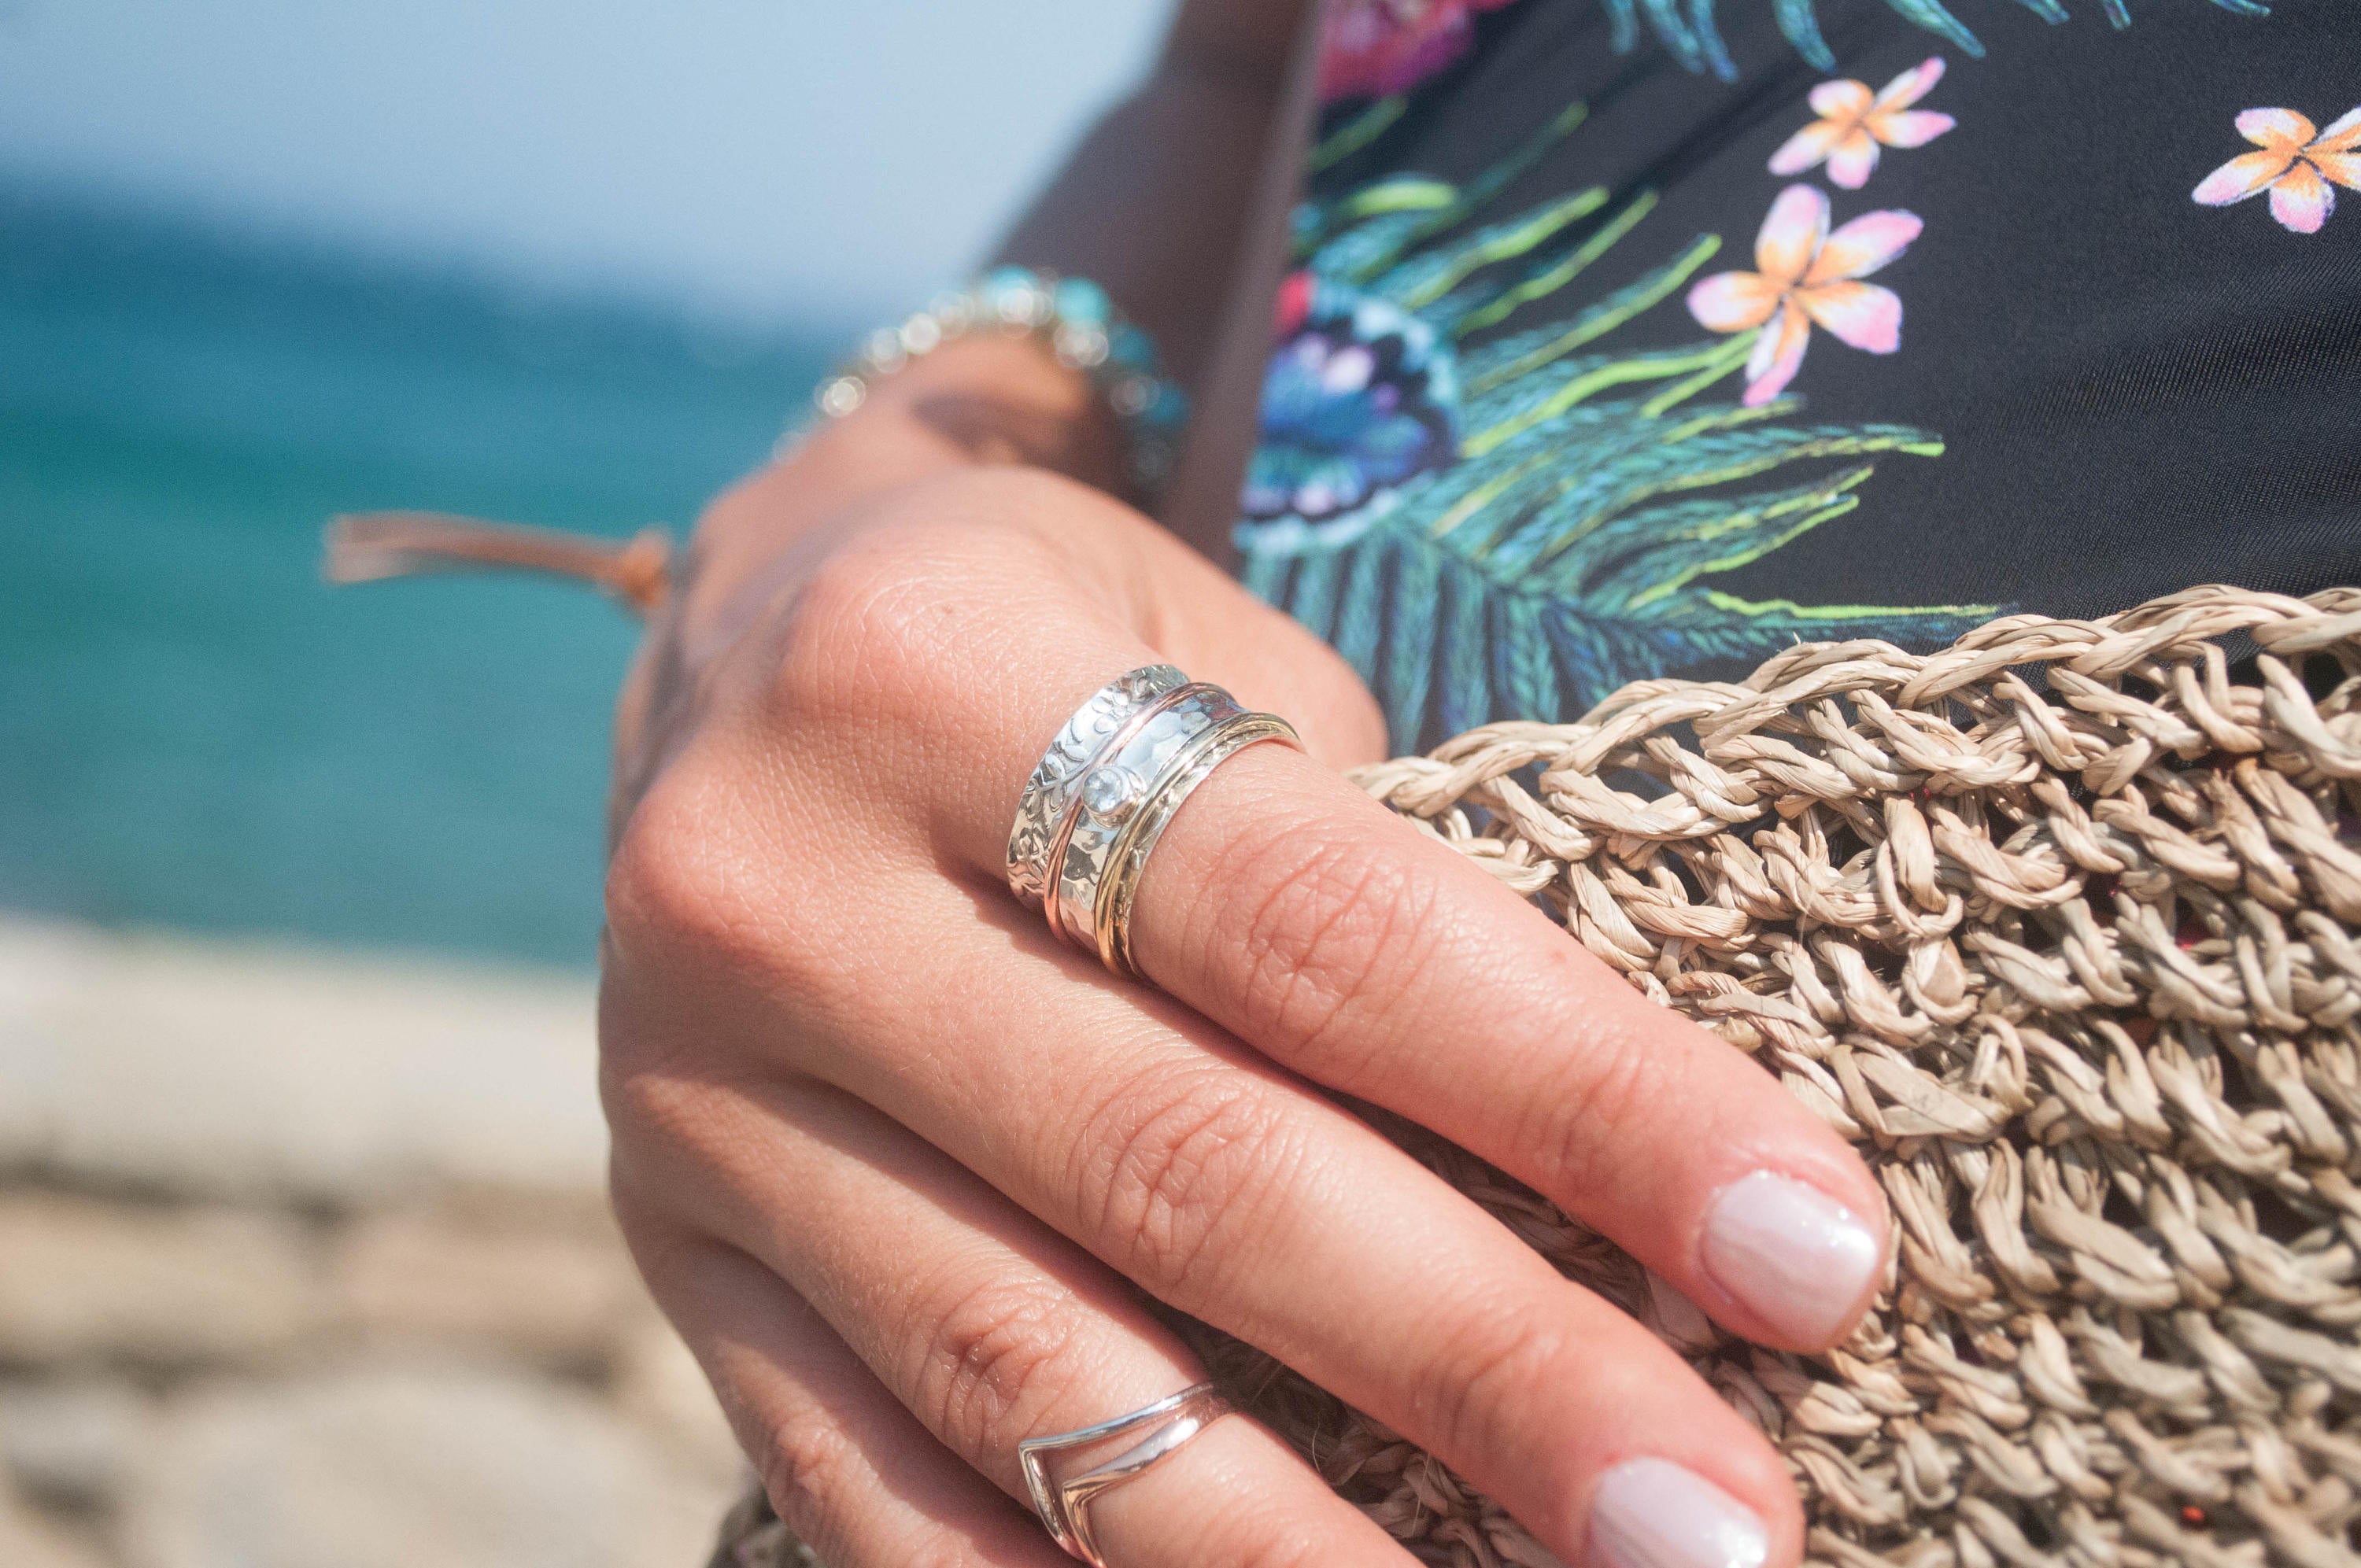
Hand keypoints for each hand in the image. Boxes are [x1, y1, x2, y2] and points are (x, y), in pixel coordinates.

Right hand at [600, 357, 1889, 1567]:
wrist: (740, 647)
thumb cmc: (1070, 637)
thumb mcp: (1220, 657)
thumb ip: (1373, 889)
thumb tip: (1638, 1202)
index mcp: (938, 670)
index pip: (1316, 923)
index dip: (1580, 1099)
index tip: (1813, 1253)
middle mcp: (775, 890)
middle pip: (1180, 1170)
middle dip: (1483, 1368)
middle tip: (1723, 1526)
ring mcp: (693, 1105)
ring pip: (1026, 1370)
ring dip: (1300, 1551)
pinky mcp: (677, 1262)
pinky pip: (861, 1487)